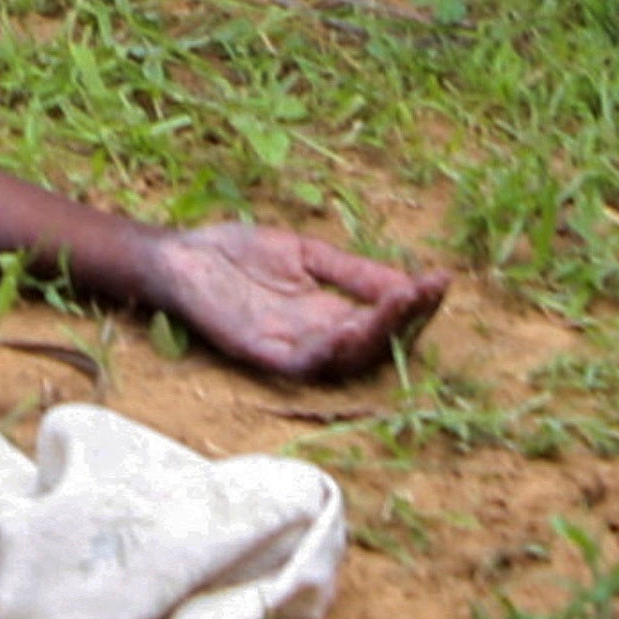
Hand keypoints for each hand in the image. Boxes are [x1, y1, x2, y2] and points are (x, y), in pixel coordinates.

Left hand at [131, 225, 449, 382]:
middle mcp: (313, 338)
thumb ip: (352, 271)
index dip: (413, 305)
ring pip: (342, 359)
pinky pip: (300, 364)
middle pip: (371, 344)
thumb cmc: (235, 255)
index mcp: (328, 315)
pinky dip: (327, 353)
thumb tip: (409, 282)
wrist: (177, 255)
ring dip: (374, 335)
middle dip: (403, 320)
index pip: (382, 319)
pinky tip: (349, 332)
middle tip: (427, 292)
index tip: (442, 280)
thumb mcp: (306, 255)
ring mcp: (286, 348)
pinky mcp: (256, 352)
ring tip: (401, 305)